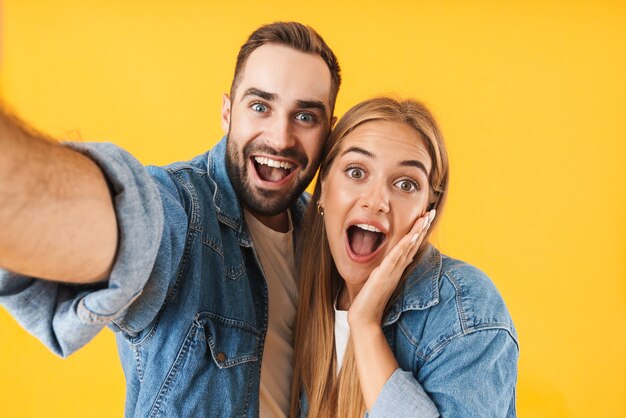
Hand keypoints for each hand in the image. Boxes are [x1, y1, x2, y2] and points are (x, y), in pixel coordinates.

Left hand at [347, 209, 435, 329]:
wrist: (365, 318)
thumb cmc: (370, 301)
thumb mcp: (379, 281)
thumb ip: (386, 271)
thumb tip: (392, 262)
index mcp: (396, 269)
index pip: (410, 247)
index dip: (418, 232)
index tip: (425, 217)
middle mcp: (397, 269)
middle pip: (413, 244)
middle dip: (422, 227)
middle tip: (432, 212)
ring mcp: (392, 271)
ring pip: (408, 248)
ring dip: (417, 232)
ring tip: (426, 218)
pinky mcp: (384, 275)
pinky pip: (396, 257)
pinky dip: (404, 246)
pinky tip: (411, 235)